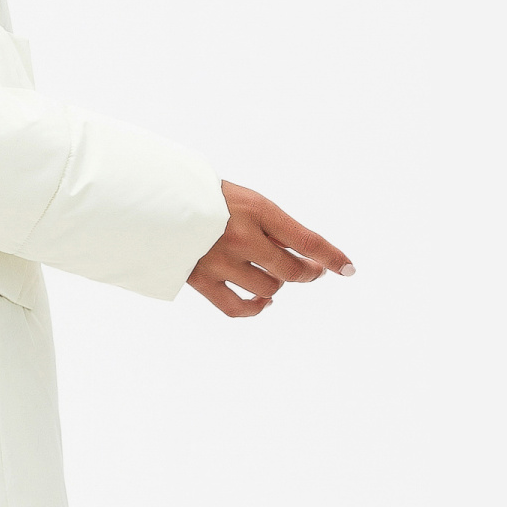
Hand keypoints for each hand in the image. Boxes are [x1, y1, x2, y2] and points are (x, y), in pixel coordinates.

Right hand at [188, 180, 353, 318]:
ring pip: (268, 287)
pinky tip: (263, 301)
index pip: (306, 239)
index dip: (332, 256)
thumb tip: (304, 256)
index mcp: (256, 210)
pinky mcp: (200, 279)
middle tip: (310, 270)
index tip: (348, 269)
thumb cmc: (208, 199)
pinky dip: (255, 307)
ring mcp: (220, 261)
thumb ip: (273, 225)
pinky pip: (237, 307)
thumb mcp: (246, 199)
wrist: (158, 200)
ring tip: (274, 274)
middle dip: (307, 272)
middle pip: (291, 270)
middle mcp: (241, 237)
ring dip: (278, 284)